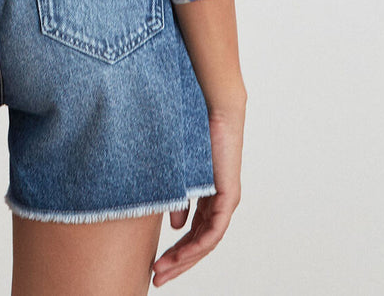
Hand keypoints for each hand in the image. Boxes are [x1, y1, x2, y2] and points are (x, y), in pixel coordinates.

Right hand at [151, 102, 244, 285]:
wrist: (210, 107)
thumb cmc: (192, 130)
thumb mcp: (178, 171)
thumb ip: (177, 198)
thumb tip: (173, 225)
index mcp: (207, 197)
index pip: (192, 233)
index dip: (174, 251)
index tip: (155, 263)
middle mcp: (219, 203)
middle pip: (199, 244)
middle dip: (176, 263)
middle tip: (157, 277)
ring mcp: (225, 201)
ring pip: (206, 242)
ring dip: (184, 258)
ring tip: (162, 270)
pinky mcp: (229, 195)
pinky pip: (215, 229)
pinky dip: (198, 243)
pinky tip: (181, 250)